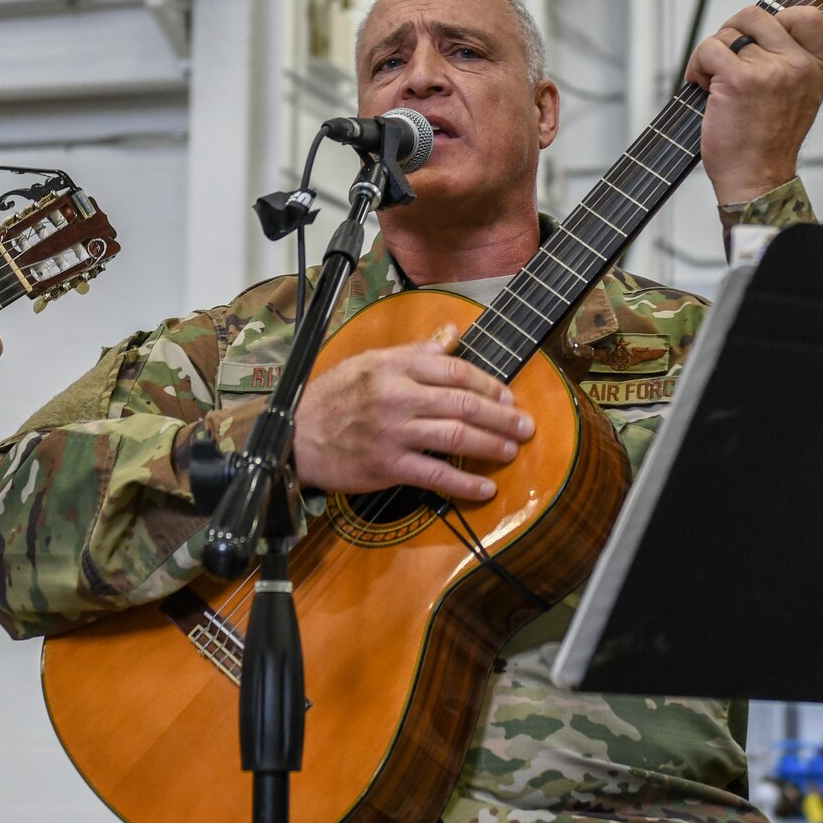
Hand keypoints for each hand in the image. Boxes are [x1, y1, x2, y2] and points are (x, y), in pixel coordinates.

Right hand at [293, 327, 532, 500]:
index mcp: (395, 367)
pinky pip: (435, 474)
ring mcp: (393, 432)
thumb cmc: (333, 396)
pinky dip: (464, 482)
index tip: (508, 397)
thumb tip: (453, 334)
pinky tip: (484, 487)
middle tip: (526, 428)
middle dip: (502, 417)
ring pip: (456, 436)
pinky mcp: (387, 465)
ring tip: (511, 451)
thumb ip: (416, 351)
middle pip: (464, 403)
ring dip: (491, 445)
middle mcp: (397, 396)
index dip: (490, 384)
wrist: (296, 436)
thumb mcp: (370, 362)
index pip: (456, 371)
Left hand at [688, 2, 822, 204]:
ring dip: (710, 53)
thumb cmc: (765, 144)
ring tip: (712, 80)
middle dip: (730, 32)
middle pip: (757, 15)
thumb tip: (753, 34)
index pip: (806, 16)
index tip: (752, 39)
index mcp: (815, 68)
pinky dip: (697, 65)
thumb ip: (786, 63)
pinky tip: (702, 86)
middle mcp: (798, 65)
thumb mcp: (797, 97)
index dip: (773, 20)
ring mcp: (771, 70)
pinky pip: (709, 49)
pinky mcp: (740, 79)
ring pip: (728, 33)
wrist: (756, 178)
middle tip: (721, 58)